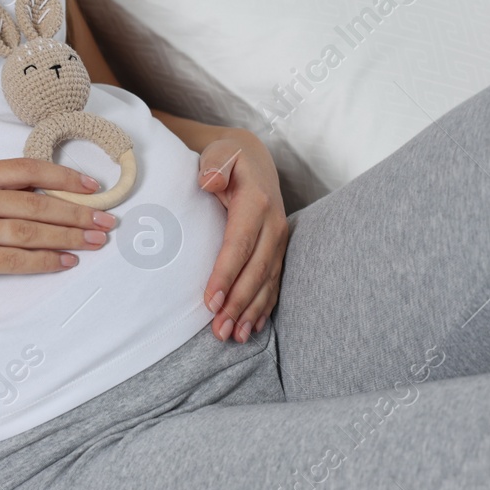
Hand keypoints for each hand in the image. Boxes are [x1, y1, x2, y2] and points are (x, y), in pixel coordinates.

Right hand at [0, 158, 115, 307]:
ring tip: (95, 243)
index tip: (91, 187)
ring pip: (31, 230)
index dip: (63, 178)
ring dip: (69, 237)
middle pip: (36, 202)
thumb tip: (20, 194)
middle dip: (78, 212)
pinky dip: (43, 261)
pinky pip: (13, 260)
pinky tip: (64, 263)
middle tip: (107, 221)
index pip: (25, 170)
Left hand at [197, 129, 288, 342]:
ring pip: (267, 281)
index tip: (210, 302)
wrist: (253, 157)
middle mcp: (274, 225)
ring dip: (251, 311)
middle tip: (220, 330)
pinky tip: (254, 326)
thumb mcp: (219, 153)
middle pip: (256, 270)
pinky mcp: (278, 249)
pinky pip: (274, 282)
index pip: (240, 244)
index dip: (226, 274)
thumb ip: (214, 166)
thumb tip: (210, 181)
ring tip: (235, 336)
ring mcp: (279, 239)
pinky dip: (264, 306)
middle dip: (238, 303)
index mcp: (257, 203)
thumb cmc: (229, 158)